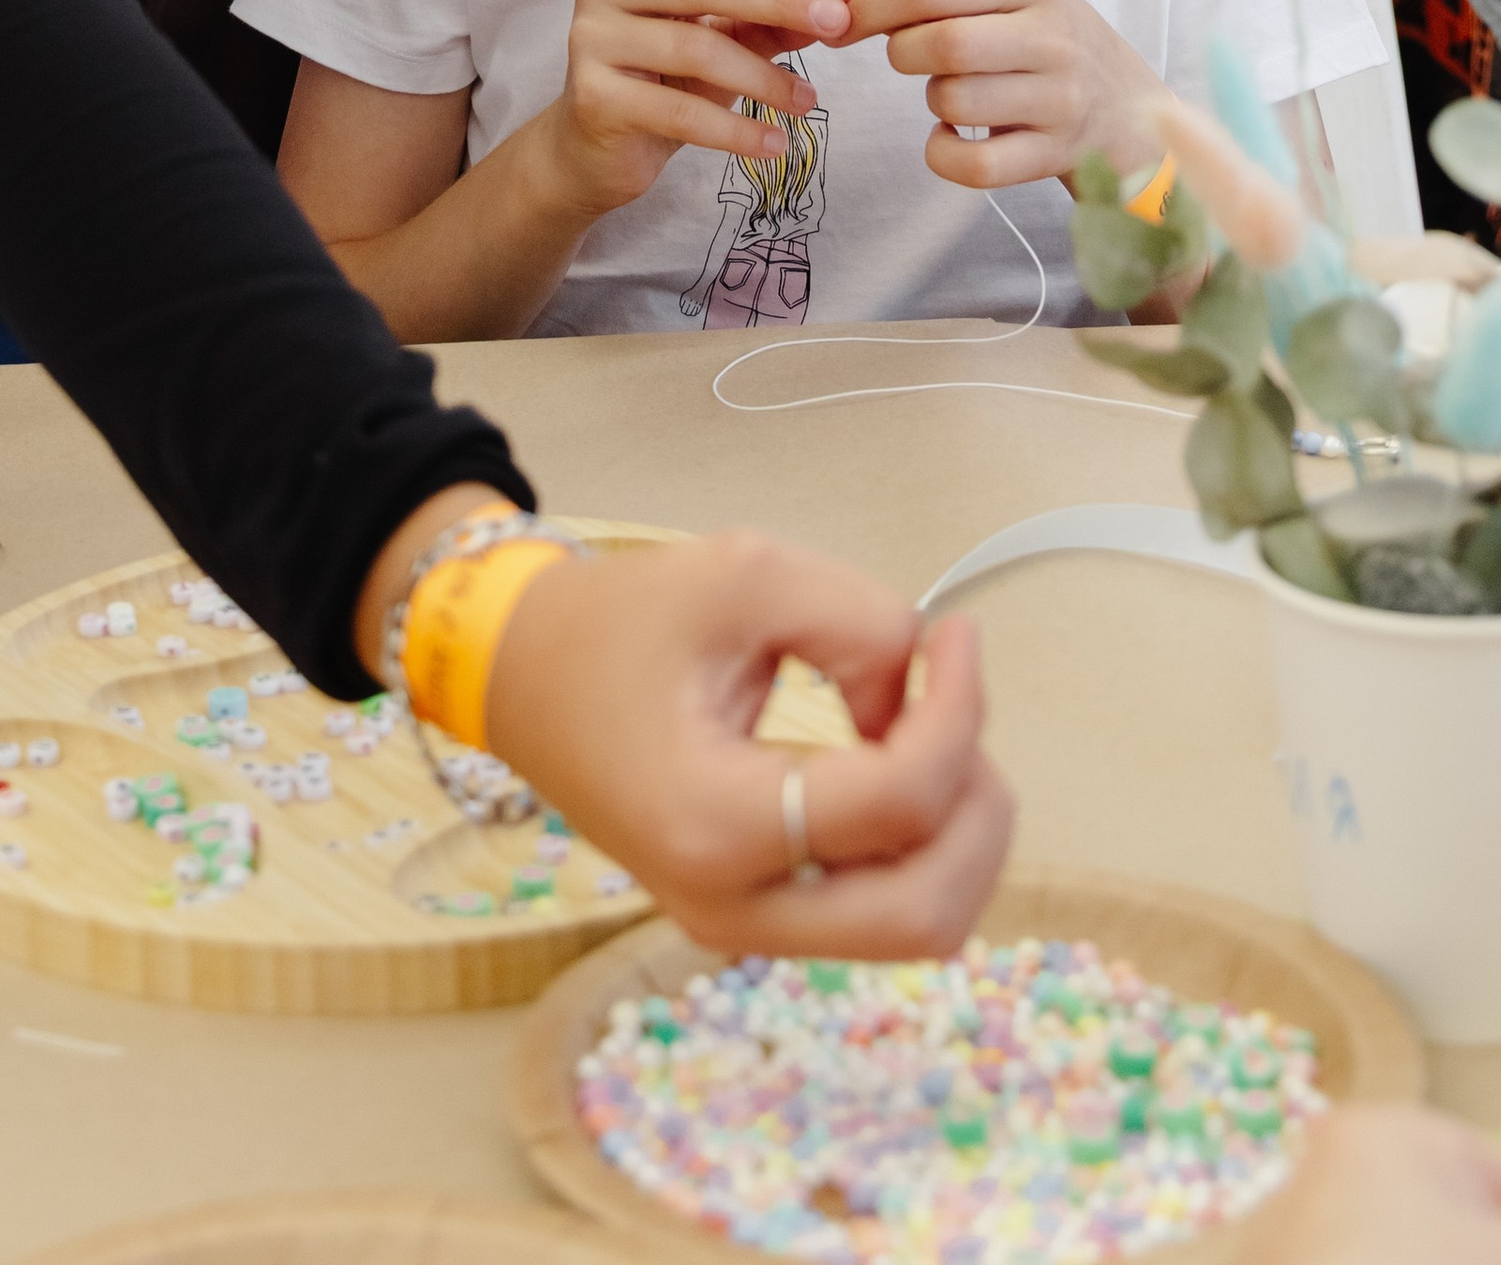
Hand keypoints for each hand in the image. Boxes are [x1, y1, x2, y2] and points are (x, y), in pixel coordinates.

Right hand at [485, 530, 1013, 957]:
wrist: (523, 675)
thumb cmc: (617, 622)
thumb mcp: (745, 574)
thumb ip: (859, 622)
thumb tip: (918, 695)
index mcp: (712, 822)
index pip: (897, 804)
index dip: (958, 711)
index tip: (955, 634)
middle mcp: (729, 906)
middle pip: (927, 914)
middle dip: (977, 805)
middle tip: (955, 702)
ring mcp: (742, 926)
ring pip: (917, 926)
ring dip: (956, 830)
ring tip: (927, 727)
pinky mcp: (758, 915)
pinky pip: (880, 910)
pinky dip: (920, 843)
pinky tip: (895, 760)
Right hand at [542, 0, 851, 223]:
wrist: (592, 148)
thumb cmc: (662, 80)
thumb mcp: (723, 40)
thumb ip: (770, 20)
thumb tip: (840, 6)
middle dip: (781, 1)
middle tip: (839, 25)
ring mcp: (592, 37)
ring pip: (695, 48)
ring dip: (763, 78)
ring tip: (807, 102)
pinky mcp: (592, 96)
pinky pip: (678, 111)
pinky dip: (734, 130)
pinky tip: (773, 144)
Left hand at [844, 0, 1161, 188]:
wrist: (1124, 105)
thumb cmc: (1041, 39)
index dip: (871, 8)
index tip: (844, 23)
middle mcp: (1053, 34)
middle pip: (943, 45)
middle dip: (904, 54)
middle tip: (911, 57)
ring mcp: (1060, 99)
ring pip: (954, 103)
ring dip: (934, 102)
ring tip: (956, 91)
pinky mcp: (1054, 155)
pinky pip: (972, 166)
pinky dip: (943, 154)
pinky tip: (953, 137)